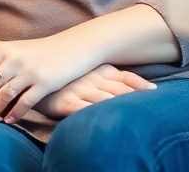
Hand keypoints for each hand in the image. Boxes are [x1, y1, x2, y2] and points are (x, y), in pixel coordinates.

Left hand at [0, 38, 95, 122]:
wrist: (74, 46)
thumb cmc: (42, 51)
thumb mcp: (18, 49)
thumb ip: (1, 61)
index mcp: (5, 50)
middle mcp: (15, 60)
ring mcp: (30, 71)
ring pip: (4, 95)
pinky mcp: (45, 83)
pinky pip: (25, 102)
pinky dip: (14, 113)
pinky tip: (9, 121)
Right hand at [33, 64, 154, 119]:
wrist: (33, 77)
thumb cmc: (67, 77)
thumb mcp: (89, 71)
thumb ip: (109, 77)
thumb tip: (134, 85)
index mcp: (98, 69)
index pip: (125, 76)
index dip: (139, 84)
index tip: (154, 90)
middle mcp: (91, 78)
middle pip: (119, 90)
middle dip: (135, 98)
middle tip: (152, 106)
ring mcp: (78, 90)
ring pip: (104, 100)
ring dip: (119, 107)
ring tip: (134, 115)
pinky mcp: (66, 102)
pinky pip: (83, 109)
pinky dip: (95, 114)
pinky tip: (104, 119)